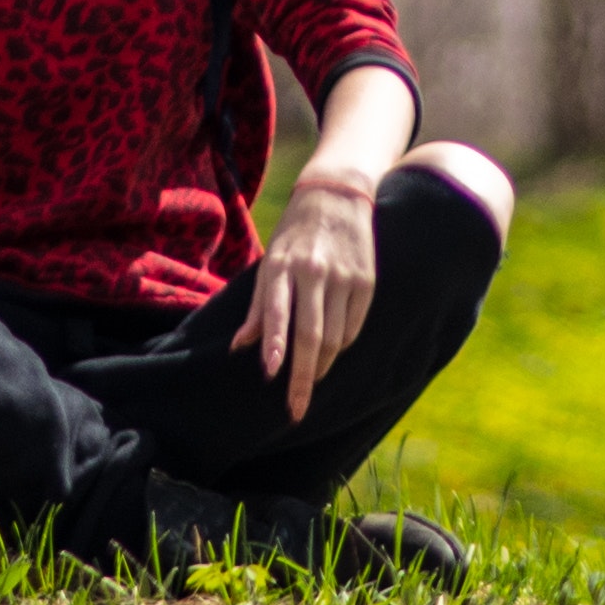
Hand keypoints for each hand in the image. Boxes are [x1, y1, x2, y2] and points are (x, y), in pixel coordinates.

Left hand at [242, 166, 383, 412]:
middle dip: (302, 377)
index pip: (277, 311)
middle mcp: (313, 272)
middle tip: (296, 409)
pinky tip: (331, 351)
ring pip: (334, 337)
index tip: (271, 373)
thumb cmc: (294, 235)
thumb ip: (258, 306)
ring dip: (322, 366)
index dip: (274, 343)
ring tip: (310, 380)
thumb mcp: (269, 262)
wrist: (336, 195)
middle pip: (310, 334)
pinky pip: (353, 327)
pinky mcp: (365, 281)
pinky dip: (341, 346)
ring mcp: (342, 277)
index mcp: (282, 266)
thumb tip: (239, 347)